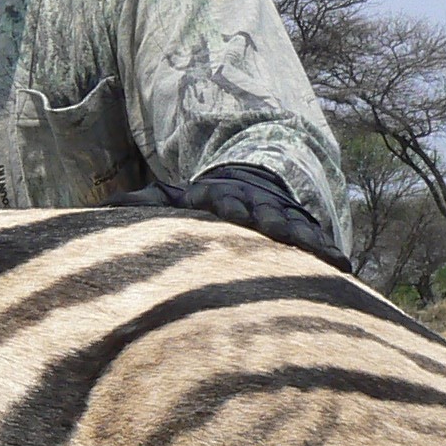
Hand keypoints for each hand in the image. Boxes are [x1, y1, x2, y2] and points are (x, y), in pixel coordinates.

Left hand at [114, 165, 351, 270]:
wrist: (246, 178)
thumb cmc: (200, 201)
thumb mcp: (169, 196)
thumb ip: (139, 203)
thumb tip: (100, 207)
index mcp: (222, 198)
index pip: (224, 200)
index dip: (226, 204)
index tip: (229, 210)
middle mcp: (256, 206)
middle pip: (265, 214)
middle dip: (273, 222)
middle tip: (280, 232)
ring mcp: (282, 217)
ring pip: (298, 230)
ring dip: (309, 242)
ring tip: (327, 258)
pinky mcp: (303, 231)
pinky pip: (319, 242)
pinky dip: (330, 252)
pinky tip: (345, 267)